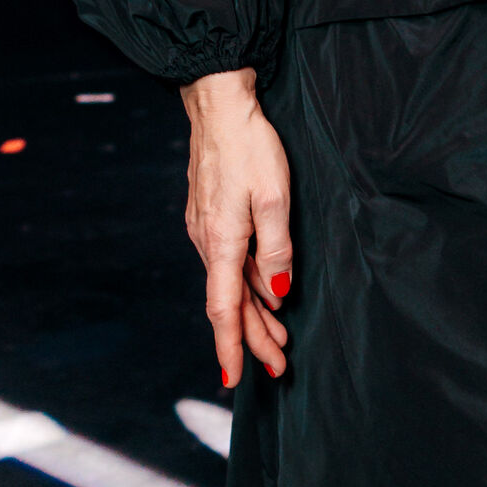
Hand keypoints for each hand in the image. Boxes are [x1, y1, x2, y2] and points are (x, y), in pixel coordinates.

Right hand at [181, 67, 295, 384]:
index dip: (232, 346)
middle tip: (280, 366)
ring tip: (280, 339)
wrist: (219, 106)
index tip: (234, 379)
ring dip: (254, 314)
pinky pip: (228, 263)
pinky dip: (247, 286)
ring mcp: (205, 229)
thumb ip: (277, 248)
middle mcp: (207, 241)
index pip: (224, 309)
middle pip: (230, 304)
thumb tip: (277, 292)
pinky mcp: (210, 217)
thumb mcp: (275, 196)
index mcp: (221, 241)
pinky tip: (265, 293)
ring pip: (230, 284)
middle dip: (254, 339)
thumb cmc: (250, 147)